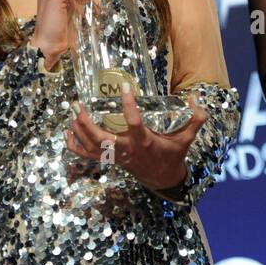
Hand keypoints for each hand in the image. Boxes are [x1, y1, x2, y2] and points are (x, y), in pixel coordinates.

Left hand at [64, 83, 207, 193]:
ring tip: (72, 110)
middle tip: (78, 103)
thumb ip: (195, 120)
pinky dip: (74, 145)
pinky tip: (67, 131)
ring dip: (78, 130)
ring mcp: (115, 156)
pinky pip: (86, 155)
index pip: (134, 122)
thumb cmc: (172, 154)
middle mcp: (126, 150)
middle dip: (86, 122)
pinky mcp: (109, 160)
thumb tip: (198, 99)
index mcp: (144, 142)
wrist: (161, 178)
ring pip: (90, 146)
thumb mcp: (186, 138)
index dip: (128, 104)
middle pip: (101, 139)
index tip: (124, 87)